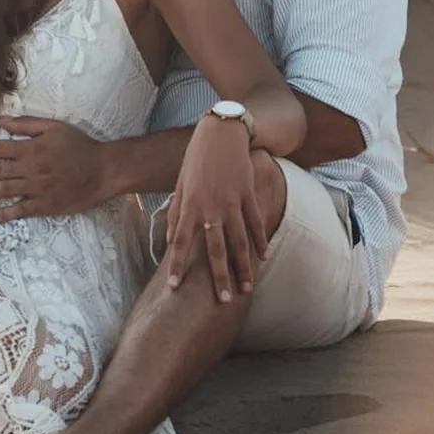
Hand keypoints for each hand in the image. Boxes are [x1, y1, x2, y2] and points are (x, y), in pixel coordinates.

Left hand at [0, 116, 109, 221]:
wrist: (104, 170)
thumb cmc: (79, 146)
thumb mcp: (54, 127)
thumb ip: (26, 124)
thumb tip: (0, 120)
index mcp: (31, 148)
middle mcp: (31, 168)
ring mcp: (38, 188)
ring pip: (3, 191)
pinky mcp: (46, 205)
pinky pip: (21, 210)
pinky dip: (4, 214)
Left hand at [162, 122, 267, 303]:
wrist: (221, 132)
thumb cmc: (196, 159)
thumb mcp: (180, 184)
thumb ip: (176, 213)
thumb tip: (169, 241)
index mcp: (189, 205)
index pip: (179, 242)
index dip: (176, 265)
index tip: (173, 287)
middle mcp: (210, 207)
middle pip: (214, 249)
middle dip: (218, 276)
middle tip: (222, 300)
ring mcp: (232, 201)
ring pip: (239, 241)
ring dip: (243, 267)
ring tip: (246, 288)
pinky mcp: (248, 194)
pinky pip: (256, 222)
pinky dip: (260, 240)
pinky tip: (264, 257)